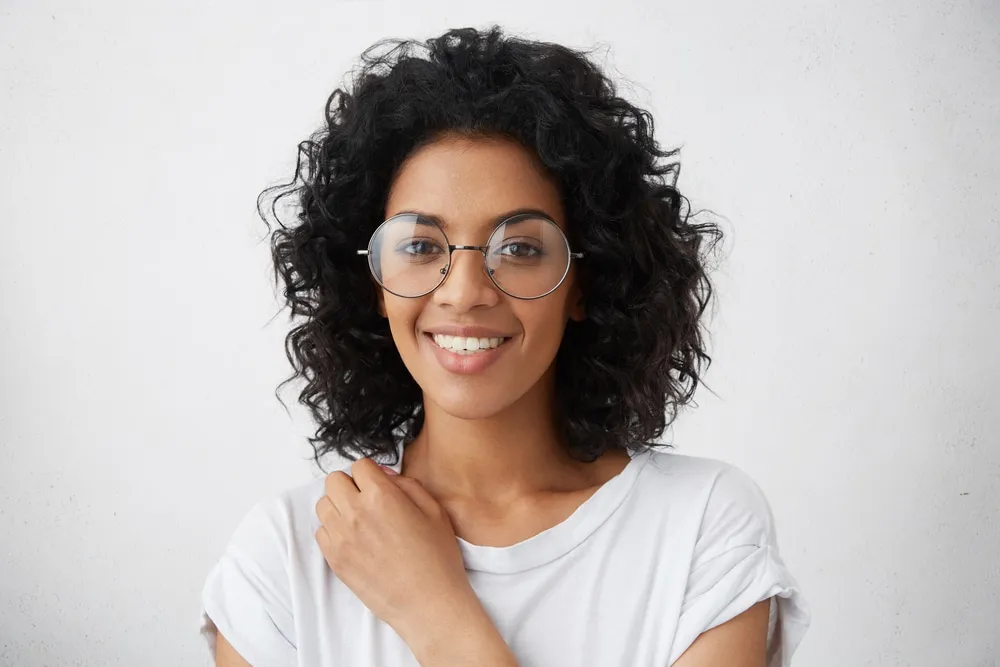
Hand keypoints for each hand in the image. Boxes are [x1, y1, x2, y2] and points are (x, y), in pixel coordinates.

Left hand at [313, 458, 476, 639]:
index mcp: (381, 496)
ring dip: (339, 506)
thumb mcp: (434, 510)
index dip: (371, 473)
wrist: (428, 603)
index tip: (379, 484)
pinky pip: (321, 532)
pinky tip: (354, 539)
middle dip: (350, 485)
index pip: (359, 465)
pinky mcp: (335, 559)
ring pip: (323, 505)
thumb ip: (406, 484)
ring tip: (359, 519)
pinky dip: (334, 530)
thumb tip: (384, 475)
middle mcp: (355, 512)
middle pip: (333, 481)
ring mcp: (341, 537)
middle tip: (367, 499)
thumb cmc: (437, 558)